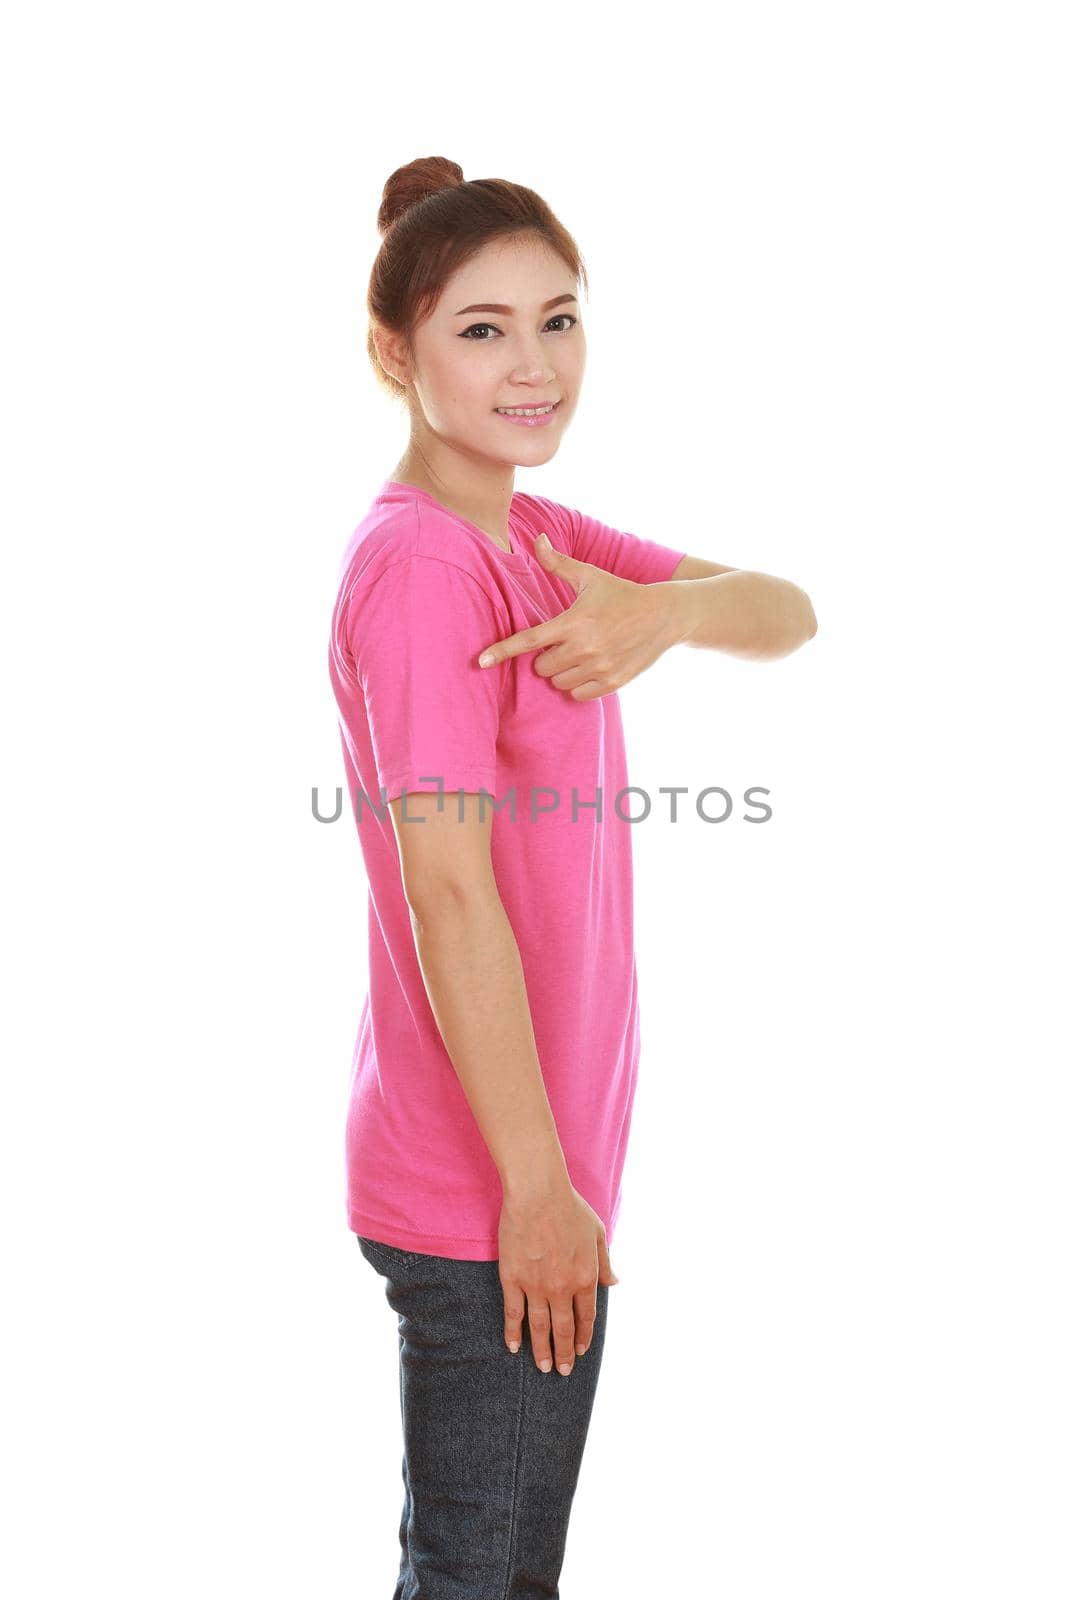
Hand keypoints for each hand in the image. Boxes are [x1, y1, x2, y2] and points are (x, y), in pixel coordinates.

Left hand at [478, 533, 680, 699]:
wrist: (664, 615)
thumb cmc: (621, 593)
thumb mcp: (590, 576)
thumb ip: (557, 563)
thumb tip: (537, 539)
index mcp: (573, 621)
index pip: (529, 640)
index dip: (501, 651)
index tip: (480, 662)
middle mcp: (584, 647)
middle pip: (541, 667)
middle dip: (545, 657)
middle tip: (564, 642)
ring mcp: (599, 667)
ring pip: (558, 682)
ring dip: (561, 672)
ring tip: (580, 653)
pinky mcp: (612, 682)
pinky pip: (577, 695)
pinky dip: (577, 685)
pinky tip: (590, 667)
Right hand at [498, 1181, 618, 1375]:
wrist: (538, 1193)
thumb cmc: (570, 1207)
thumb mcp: (598, 1233)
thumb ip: (605, 1262)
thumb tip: (614, 1282)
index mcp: (585, 1277)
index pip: (586, 1317)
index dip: (584, 1337)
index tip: (582, 1351)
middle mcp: (562, 1288)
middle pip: (563, 1329)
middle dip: (565, 1353)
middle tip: (564, 1371)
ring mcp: (536, 1286)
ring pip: (539, 1327)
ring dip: (542, 1350)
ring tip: (543, 1368)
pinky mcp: (513, 1278)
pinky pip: (513, 1312)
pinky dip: (514, 1332)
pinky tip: (514, 1346)